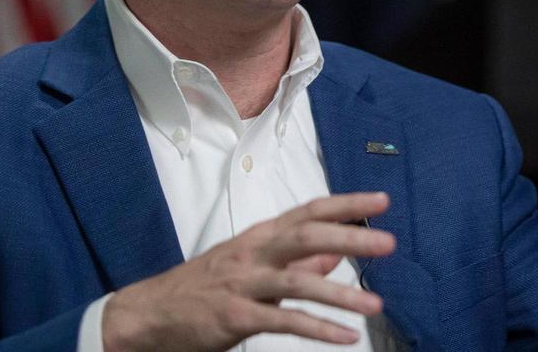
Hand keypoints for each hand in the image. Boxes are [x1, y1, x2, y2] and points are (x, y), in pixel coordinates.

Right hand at [102, 192, 395, 351]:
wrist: (148, 314)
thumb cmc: (204, 286)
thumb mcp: (251, 264)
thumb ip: (296, 258)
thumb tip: (337, 251)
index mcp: (260, 235)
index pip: (309, 210)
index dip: (347, 203)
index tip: (382, 200)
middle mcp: (254, 252)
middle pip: (307, 235)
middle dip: (350, 236)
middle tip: (388, 242)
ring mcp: (244, 284)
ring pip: (298, 280)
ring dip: (340, 292)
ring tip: (375, 304)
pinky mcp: (235, 317)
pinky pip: (283, 322)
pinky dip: (317, 329)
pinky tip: (345, 337)